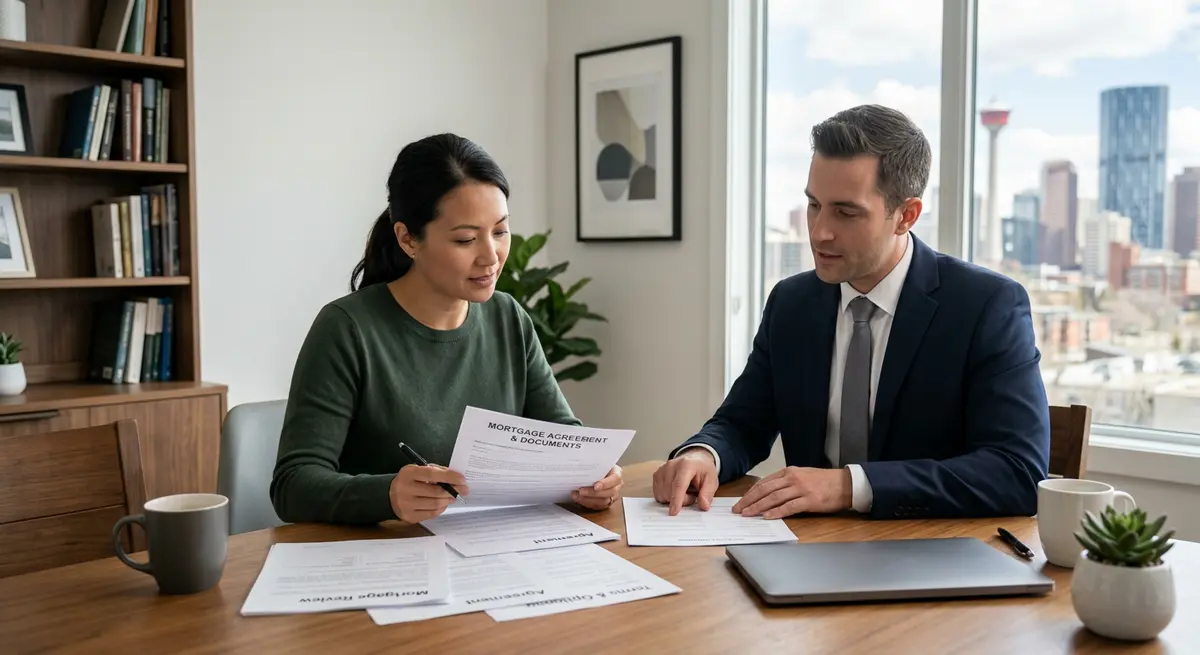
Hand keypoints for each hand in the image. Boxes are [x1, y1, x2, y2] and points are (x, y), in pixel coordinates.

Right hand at [389, 464, 468, 522]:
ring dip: (447, 500)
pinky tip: (442, 504)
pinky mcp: (409, 516)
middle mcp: (405, 489)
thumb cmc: (410, 480)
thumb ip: (436, 471)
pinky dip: (440, 508)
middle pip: (436, 492)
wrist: (390, 495)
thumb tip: (456, 479)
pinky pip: (431, 514)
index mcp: (408, 473)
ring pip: (435, 504)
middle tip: (462, 490)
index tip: (462, 480)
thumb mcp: (418, 470)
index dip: (449, 477)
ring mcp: (406, 504)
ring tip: (451, 497)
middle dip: (452, 490)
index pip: (432, 474)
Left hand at [573, 465, 622, 509]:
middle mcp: (616, 486)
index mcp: (617, 473)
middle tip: (581, 491)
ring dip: (588, 500)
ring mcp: (612, 495)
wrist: (598, 471)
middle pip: (609, 492)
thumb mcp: (599, 462)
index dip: (606, 484)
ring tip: (577, 496)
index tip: (596, 486)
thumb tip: (582, 463)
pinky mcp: (605, 502)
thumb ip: (594, 464)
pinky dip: (586, 503)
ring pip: (603, 502)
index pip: (615, 479)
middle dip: (593, 493)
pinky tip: (578, 499)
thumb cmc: (598, 466)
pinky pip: (597, 506)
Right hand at [652, 449, 718, 514]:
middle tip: (692, 495)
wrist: (695, 459)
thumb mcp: (712, 480)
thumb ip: (707, 493)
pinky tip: (674, 491)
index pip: (679, 485)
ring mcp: (662, 470)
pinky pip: (658, 494)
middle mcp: (671, 465)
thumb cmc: (703, 470)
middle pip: (670, 492)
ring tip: (684, 491)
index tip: (673, 512)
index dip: (676, 500)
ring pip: (662, 494)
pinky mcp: (656, 475)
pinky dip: (666, 497)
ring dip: (673, 499)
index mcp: (687, 465)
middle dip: (682, 500)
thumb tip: (704, 506)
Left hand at [732, 467, 851, 518]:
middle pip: (765, 490)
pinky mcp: (809, 500)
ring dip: (758, 507)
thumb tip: (768, 493)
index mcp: (789, 472)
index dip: (750, 493)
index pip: (764, 483)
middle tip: (738, 510)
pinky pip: (789, 507)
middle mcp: (792, 479)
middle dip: (749, 500)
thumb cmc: (823, 481)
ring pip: (773, 498)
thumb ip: (786, 482)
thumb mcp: (802, 476)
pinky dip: (776, 512)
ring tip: (747, 514)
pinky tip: (767, 516)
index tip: (741, 502)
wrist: (844, 484)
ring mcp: (800, 489)